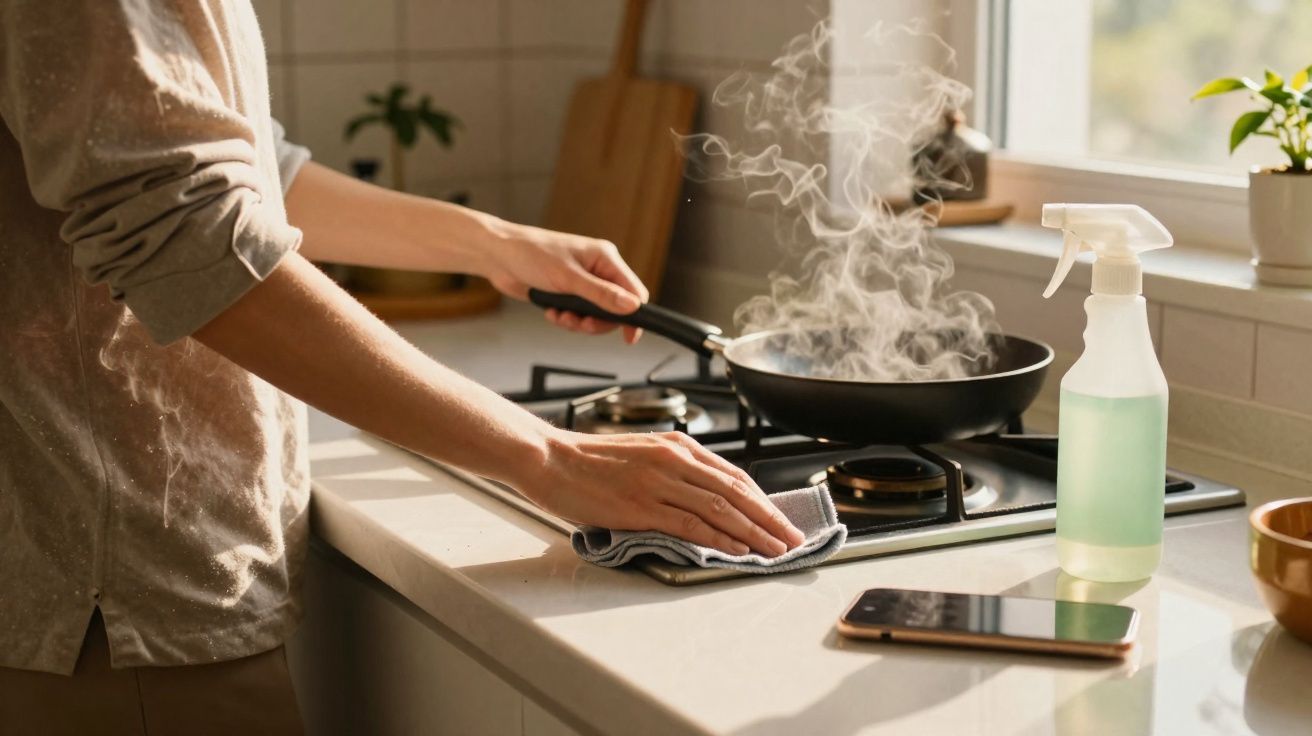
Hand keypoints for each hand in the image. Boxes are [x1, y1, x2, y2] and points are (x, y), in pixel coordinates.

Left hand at [481, 221, 648, 343]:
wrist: (498, 256)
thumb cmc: (530, 254)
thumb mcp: (568, 278)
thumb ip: (601, 295)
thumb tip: (632, 307)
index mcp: (605, 258)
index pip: (633, 291)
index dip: (633, 315)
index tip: (629, 337)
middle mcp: (597, 269)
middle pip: (615, 308)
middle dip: (598, 321)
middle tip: (581, 325)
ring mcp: (582, 281)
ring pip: (595, 314)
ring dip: (579, 322)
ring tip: (561, 317)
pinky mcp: (567, 292)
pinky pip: (578, 314)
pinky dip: (566, 319)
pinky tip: (552, 312)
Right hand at [518, 429, 806, 556]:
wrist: (550, 459)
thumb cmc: (590, 462)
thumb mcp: (642, 455)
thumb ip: (673, 470)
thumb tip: (703, 496)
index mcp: (677, 446)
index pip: (732, 475)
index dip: (762, 500)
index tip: (780, 518)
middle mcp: (675, 460)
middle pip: (736, 492)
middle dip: (770, 519)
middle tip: (793, 539)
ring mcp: (660, 483)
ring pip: (721, 509)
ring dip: (755, 533)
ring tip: (776, 551)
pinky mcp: (643, 506)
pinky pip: (691, 525)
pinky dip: (720, 539)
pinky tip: (737, 551)